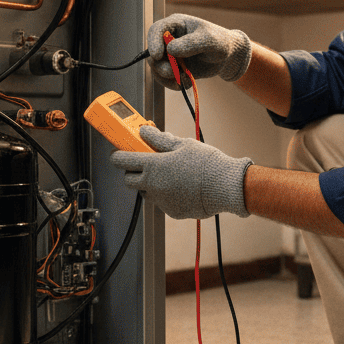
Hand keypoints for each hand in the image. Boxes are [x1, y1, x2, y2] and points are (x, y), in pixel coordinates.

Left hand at [111, 126, 252, 218]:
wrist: (226, 186)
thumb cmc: (206, 163)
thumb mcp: (182, 144)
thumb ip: (159, 139)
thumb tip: (144, 131)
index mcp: (153, 166)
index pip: (122, 161)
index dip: (117, 156)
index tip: (118, 153)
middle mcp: (153, 185)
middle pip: (128, 180)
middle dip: (132, 172)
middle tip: (144, 163)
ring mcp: (161, 200)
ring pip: (145, 192)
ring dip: (149, 184)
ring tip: (168, 175)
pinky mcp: (171, 212)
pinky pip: (162, 202)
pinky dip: (166, 195)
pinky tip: (181, 187)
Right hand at [146, 13, 251, 89]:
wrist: (228, 57)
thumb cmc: (220, 42)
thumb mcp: (209, 40)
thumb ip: (191, 43)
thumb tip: (170, 49)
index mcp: (175, 25)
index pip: (156, 30)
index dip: (153, 42)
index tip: (158, 55)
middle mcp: (169, 40)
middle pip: (152, 52)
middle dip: (161, 65)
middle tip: (174, 73)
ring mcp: (170, 55)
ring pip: (157, 67)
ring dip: (166, 77)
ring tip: (184, 79)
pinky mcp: (174, 68)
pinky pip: (165, 78)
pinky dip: (173, 83)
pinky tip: (187, 82)